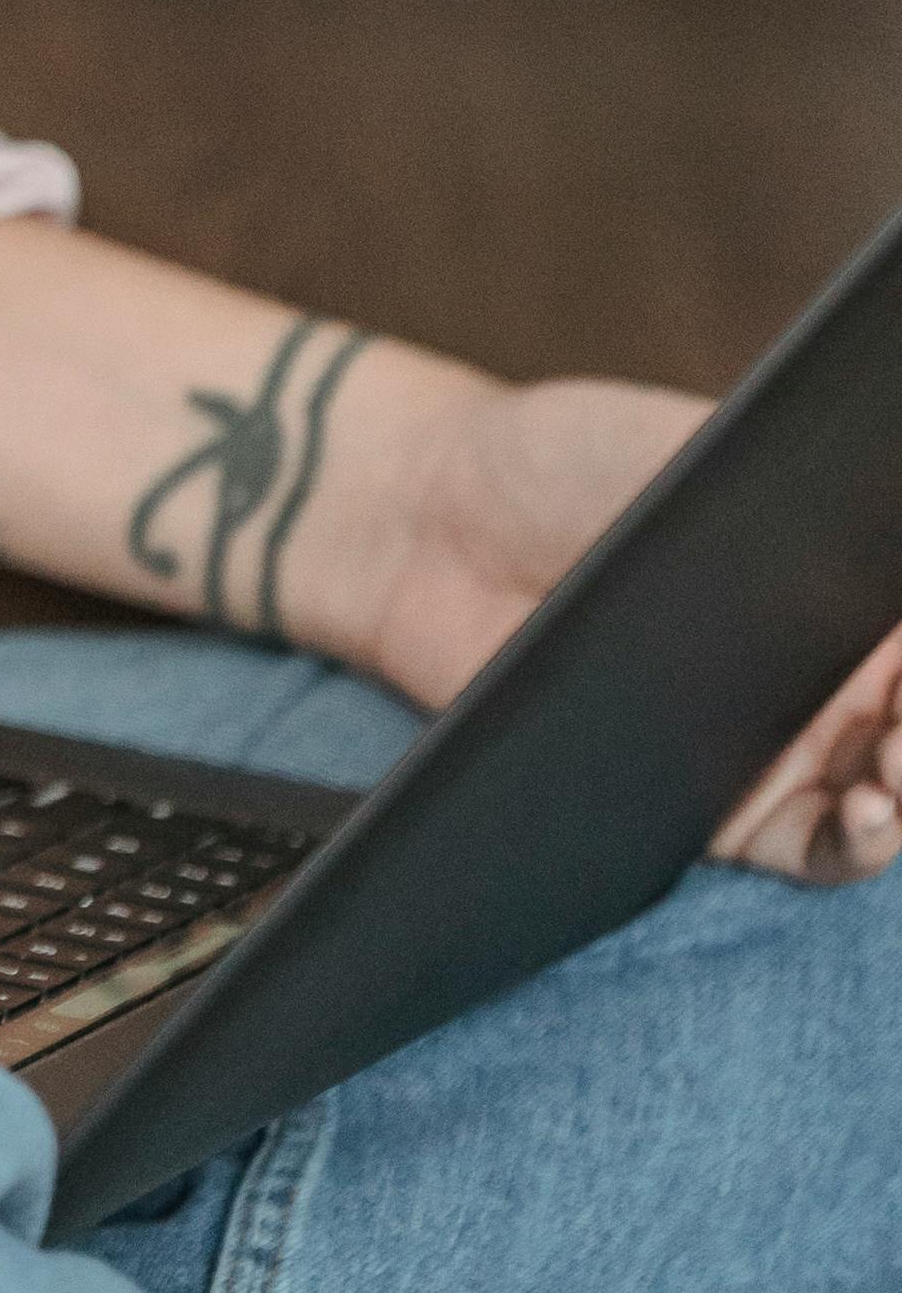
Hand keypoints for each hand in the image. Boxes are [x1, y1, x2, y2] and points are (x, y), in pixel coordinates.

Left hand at [354, 367, 901, 883]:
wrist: (437, 524)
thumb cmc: (565, 458)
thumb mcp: (683, 443)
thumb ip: (780, 482)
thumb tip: (876, 492)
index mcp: (833, 575)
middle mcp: (822, 668)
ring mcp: (777, 741)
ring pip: (886, 795)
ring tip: (895, 783)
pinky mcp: (718, 807)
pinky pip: (811, 848)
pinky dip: (852, 847)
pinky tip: (862, 822)